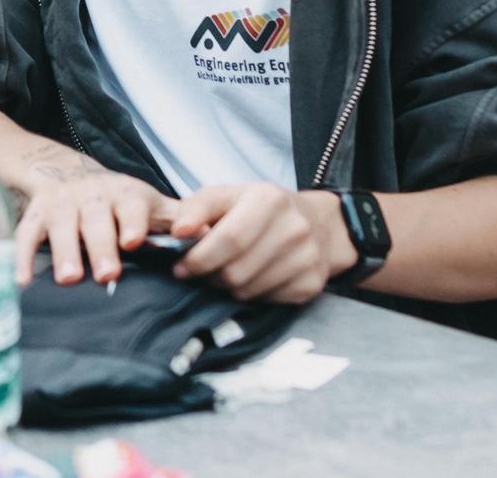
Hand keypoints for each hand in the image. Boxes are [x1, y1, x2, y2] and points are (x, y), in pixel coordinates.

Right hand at [12, 151, 176, 287]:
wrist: (68, 173)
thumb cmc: (120, 202)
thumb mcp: (150, 205)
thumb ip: (178, 220)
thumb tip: (211, 235)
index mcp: (124, 194)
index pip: (131, 205)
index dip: (133, 222)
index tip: (135, 241)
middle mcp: (91, 196)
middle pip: (95, 219)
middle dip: (101, 245)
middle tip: (108, 273)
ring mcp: (61, 203)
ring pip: (60, 225)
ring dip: (64, 250)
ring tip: (69, 279)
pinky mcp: (35, 213)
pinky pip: (26, 233)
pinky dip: (21, 256)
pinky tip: (23, 281)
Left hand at [169, 184, 345, 303]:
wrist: (318, 224)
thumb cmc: (259, 208)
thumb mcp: (227, 195)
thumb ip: (197, 207)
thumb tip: (178, 232)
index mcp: (269, 199)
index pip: (230, 238)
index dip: (199, 258)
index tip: (180, 266)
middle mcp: (294, 228)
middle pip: (236, 271)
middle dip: (208, 276)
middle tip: (198, 272)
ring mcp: (307, 258)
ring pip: (248, 291)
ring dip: (226, 287)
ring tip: (224, 272)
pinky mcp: (311, 284)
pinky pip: (266, 302)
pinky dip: (250, 295)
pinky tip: (250, 278)